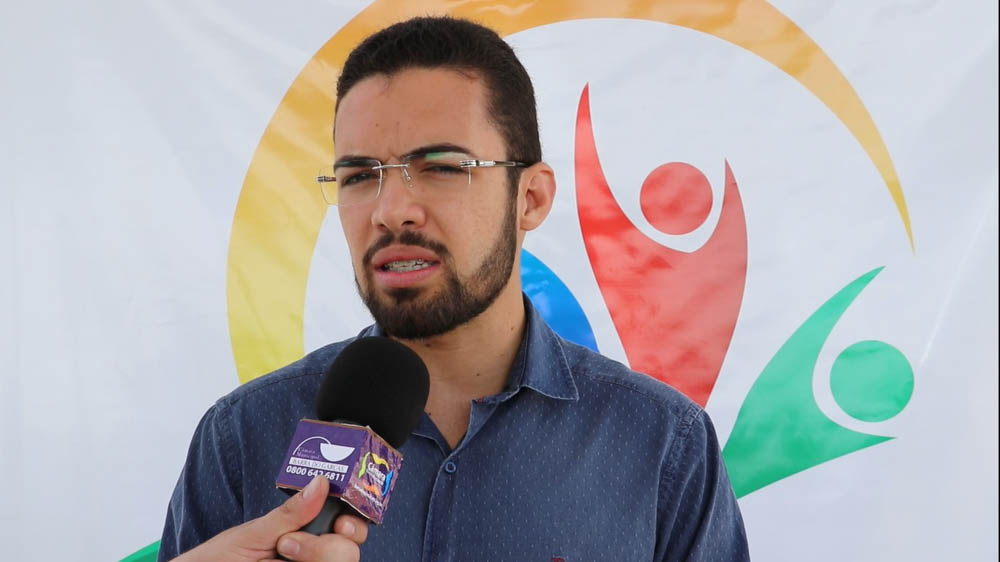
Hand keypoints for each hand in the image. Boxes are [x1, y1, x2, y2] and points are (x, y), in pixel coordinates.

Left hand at [174, 475, 368, 561]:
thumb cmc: (220, 556)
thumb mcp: (255, 531)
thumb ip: (291, 512)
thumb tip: (321, 482)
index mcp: (307, 531)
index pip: (348, 526)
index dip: (354, 523)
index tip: (341, 522)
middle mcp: (314, 555)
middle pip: (349, 550)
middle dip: (327, 546)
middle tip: (289, 544)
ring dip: (314, 557)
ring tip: (280, 556)